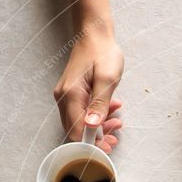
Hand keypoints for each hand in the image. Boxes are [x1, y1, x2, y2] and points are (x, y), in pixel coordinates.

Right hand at [53, 25, 123, 152]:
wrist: (94, 34)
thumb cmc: (102, 53)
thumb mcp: (107, 79)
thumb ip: (100, 104)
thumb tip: (92, 126)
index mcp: (70, 95)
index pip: (76, 131)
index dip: (91, 145)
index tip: (108, 147)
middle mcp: (63, 98)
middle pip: (76, 130)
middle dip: (97, 138)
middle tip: (115, 136)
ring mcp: (66, 96)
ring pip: (79, 123)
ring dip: (99, 127)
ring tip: (117, 122)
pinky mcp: (71, 94)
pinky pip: (81, 113)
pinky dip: (96, 117)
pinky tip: (111, 110)